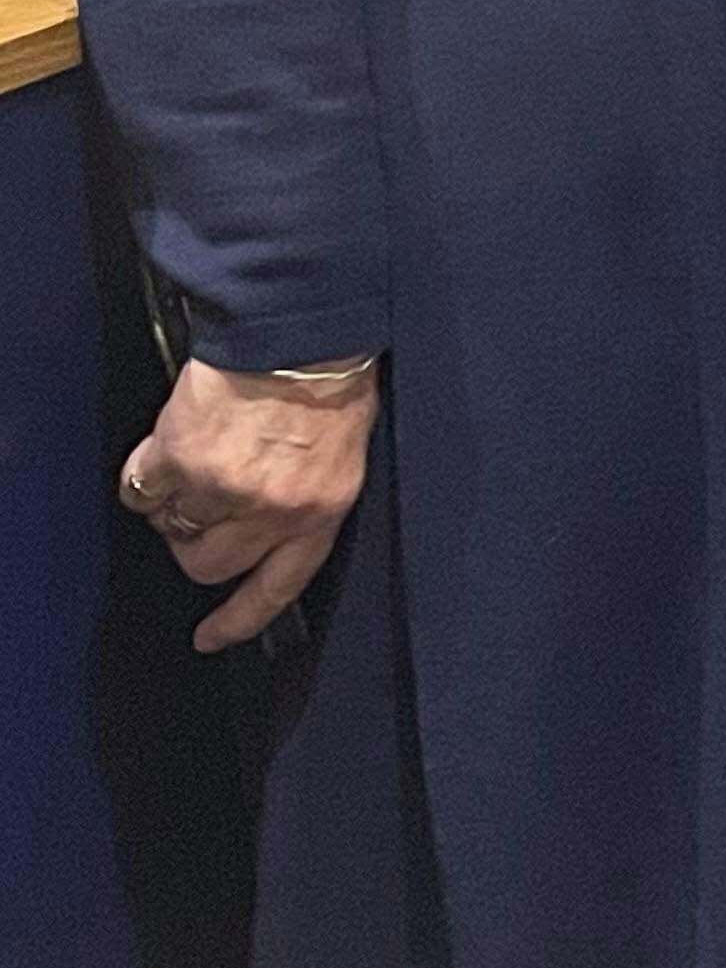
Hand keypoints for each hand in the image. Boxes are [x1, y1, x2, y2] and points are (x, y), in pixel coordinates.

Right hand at [123, 356, 377, 652]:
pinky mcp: (180, 462)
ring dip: (175, 500)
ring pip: (172, 528)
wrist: (298, 329)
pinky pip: (142, 489)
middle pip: (208, 565)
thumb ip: (307, 497)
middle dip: (198, 543)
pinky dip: (146, 471)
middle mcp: (272, 513)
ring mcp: (223, 491)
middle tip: (205, 502)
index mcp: (321, 512)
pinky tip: (169, 443)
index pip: (278, 588)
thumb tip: (270, 524)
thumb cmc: (329, 379)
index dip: (240, 620)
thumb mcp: (342, 450)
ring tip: (198, 455)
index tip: (212, 638)